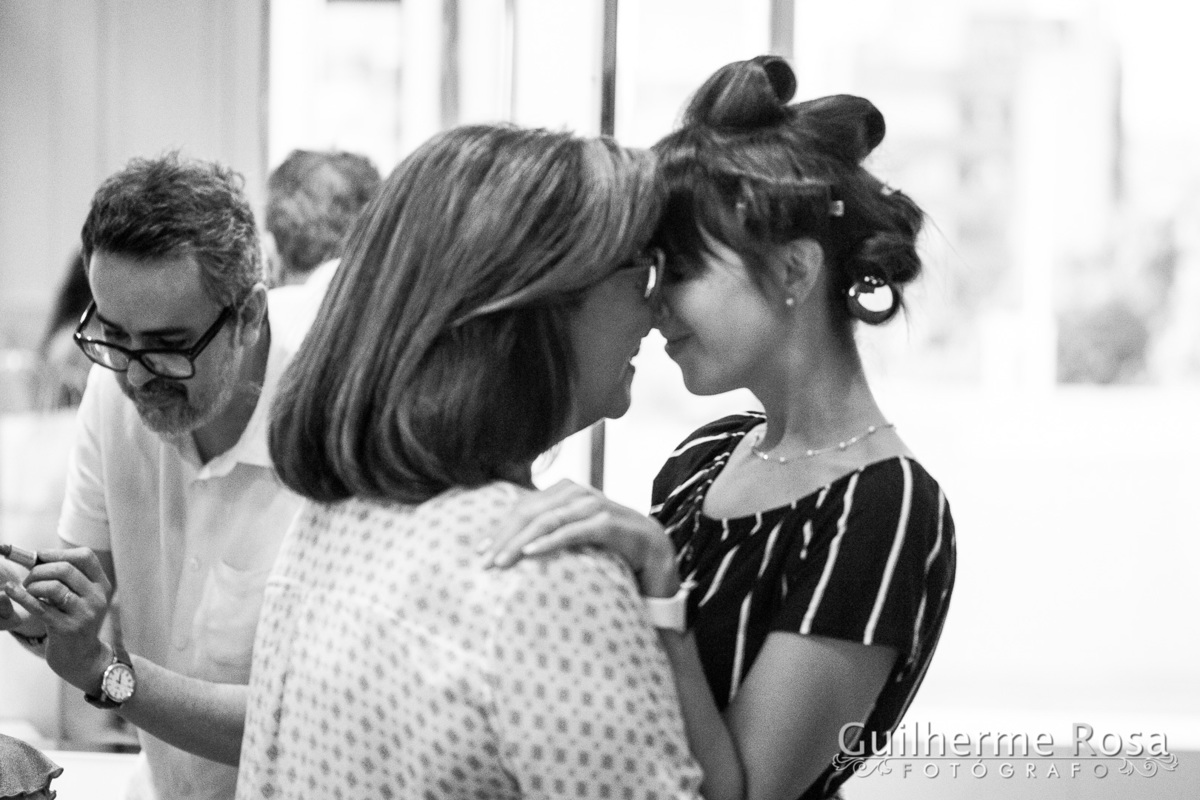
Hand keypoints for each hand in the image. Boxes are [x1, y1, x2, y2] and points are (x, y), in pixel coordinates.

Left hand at [3, 547, 113, 690]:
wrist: (81, 658)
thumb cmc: (74, 622)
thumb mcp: (80, 598)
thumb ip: (67, 579)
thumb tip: (35, 558)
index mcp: (102, 586)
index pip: (85, 556)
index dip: (58, 552)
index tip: (38, 556)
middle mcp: (97, 598)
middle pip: (65, 569)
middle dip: (39, 569)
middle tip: (27, 579)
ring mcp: (84, 614)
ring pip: (53, 587)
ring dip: (31, 585)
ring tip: (26, 591)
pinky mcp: (67, 629)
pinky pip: (40, 607)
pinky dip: (22, 597)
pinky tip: (11, 591)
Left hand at [481, 479, 680, 596]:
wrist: (662, 570)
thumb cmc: (613, 561)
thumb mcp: (576, 547)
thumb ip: (550, 538)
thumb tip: (507, 549)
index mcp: (571, 494)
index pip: (526, 507)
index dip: (500, 528)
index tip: (478, 553)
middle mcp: (585, 494)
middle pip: (534, 510)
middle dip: (505, 536)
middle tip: (483, 562)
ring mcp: (603, 507)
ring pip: (552, 518)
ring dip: (522, 540)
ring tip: (500, 561)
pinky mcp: (618, 526)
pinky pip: (579, 530)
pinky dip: (552, 541)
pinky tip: (532, 554)